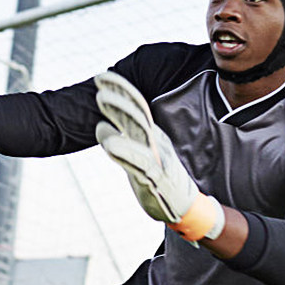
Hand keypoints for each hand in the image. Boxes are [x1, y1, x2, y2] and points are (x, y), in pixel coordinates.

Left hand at [95, 71, 224, 241]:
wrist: (184, 208)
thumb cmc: (159, 180)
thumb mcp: (139, 156)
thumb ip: (122, 140)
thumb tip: (100, 126)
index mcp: (152, 136)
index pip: (137, 107)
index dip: (121, 90)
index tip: (102, 76)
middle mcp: (154, 143)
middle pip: (137, 112)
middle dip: (119, 94)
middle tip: (100, 78)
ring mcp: (156, 159)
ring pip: (137, 130)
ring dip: (120, 112)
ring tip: (101, 97)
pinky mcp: (154, 178)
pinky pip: (138, 162)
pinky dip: (124, 151)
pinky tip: (109, 143)